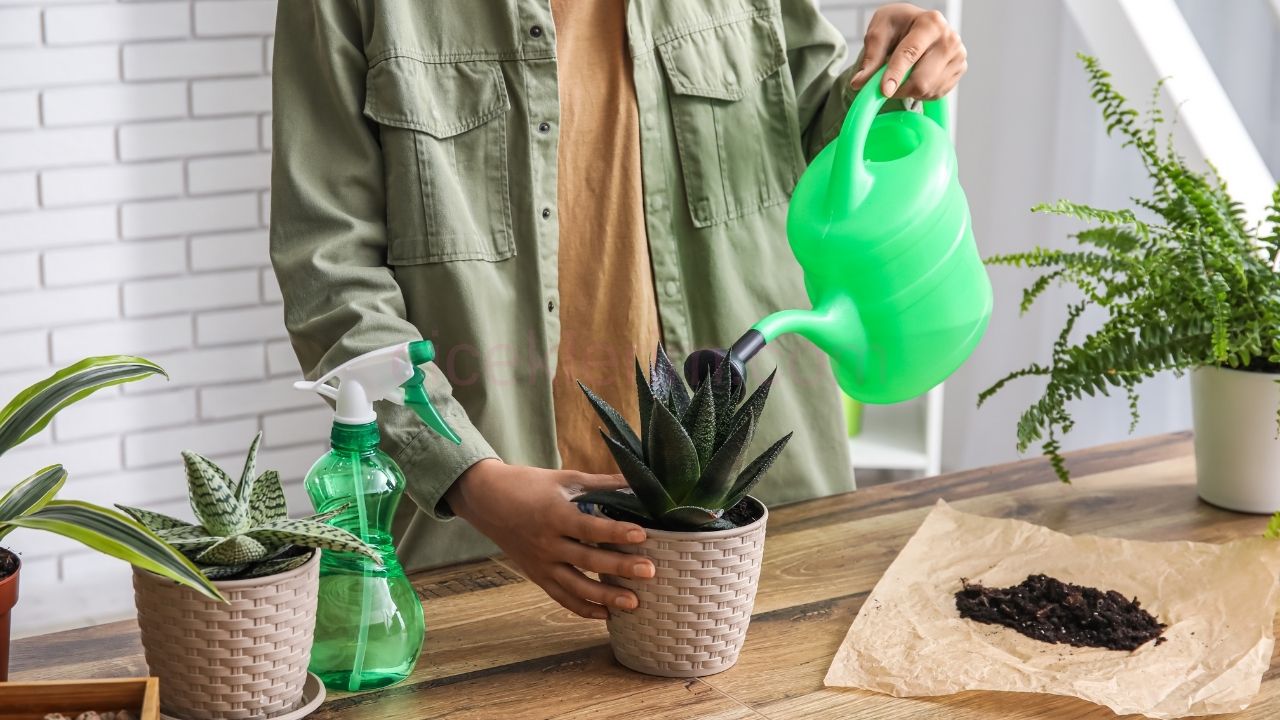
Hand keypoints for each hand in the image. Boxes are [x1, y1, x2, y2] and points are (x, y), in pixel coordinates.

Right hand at [445, 459, 654, 618]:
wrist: (487, 500)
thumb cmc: (529, 485)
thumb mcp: (564, 479)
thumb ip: (600, 483)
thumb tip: (635, 479)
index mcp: (555, 515)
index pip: (590, 527)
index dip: (616, 531)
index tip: (641, 535)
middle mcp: (547, 543)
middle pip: (588, 559)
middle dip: (620, 567)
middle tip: (650, 571)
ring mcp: (541, 563)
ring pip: (576, 586)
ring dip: (606, 597)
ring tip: (634, 603)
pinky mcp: (537, 576)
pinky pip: (561, 597)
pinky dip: (583, 608)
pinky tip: (606, 614)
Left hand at [850, 3, 966, 99]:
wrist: (916, 26)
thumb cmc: (898, 26)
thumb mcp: (879, 31)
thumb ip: (871, 56)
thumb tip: (859, 82)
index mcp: (930, 22)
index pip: (910, 53)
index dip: (895, 74)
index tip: (884, 91)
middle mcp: (950, 38)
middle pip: (921, 80)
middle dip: (899, 88)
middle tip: (886, 84)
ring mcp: (958, 56)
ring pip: (928, 90)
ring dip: (908, 91)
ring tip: (903, 75)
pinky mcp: (959, 70)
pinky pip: (935, 94)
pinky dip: (920, 92)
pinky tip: (916, 76)